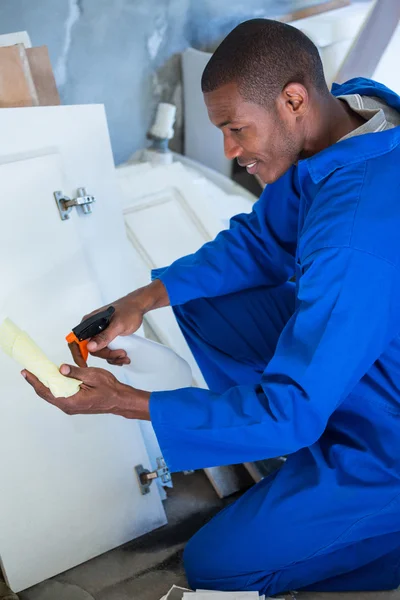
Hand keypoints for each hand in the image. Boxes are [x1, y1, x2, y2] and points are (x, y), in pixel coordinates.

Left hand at [22, 364, 150, 419]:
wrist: (119, 400)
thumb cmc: (109, 389)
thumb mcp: (93, 376)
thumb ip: (76, 372)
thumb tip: (61, 368)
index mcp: (70, 400)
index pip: (46, 391)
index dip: (34, 381)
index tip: (26, 372)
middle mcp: (68, 406)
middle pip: (46, 394)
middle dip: (37, 382)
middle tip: (29, 371)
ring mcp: (71, 406)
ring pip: (53, 395)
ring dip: (45, 384)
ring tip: (39, 373)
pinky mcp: (75, 404)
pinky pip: (60, 395)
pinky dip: (54, 386)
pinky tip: (54, 378)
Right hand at [72, 280, 168, 366]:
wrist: (138, 308)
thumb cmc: (128, 311)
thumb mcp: (118, 325)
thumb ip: (104, 336)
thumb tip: (89, 347)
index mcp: (89, 323)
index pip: (76, 340)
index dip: (77, 354)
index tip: (83, 365)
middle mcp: (92, 329)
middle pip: (91, 350)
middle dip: (106, 355)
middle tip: (121, 354)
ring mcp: (99, 334)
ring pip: (100, 352)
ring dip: (112, 357)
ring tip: (125, 355)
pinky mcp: (106, 339)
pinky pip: (106, 352)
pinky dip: (114, 356)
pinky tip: (123, 356)